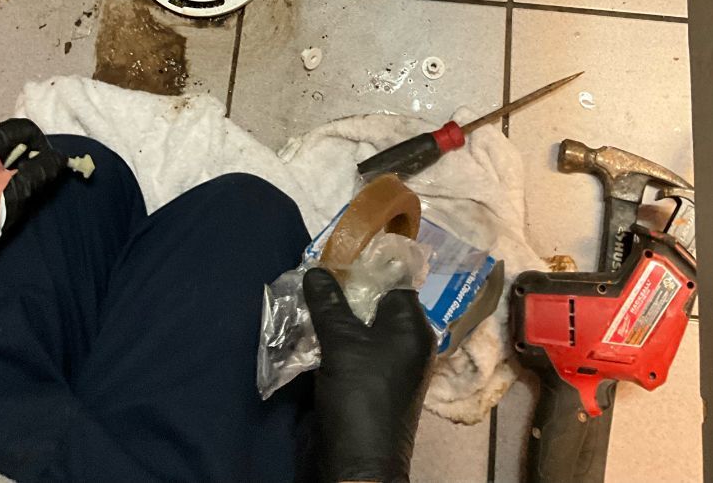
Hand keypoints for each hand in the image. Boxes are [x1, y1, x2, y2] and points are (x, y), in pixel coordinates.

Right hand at [303, 267, 435, 482]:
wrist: (355, 463)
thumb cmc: (360, 394)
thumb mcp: (342, 342)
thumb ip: (328, 302)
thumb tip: (315, 269)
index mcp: (412, 328)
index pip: (394, 281)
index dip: (367, 265)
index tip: (336, 250)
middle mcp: (402, 344)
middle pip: (371, 303)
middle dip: (341, 288)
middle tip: (312, 267)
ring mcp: (383, 366)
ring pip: (354, 327)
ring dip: (329, 315)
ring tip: (300, 293)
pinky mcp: (362, 384)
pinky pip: (345, 350)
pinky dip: (326, 339)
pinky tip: (302, 328)